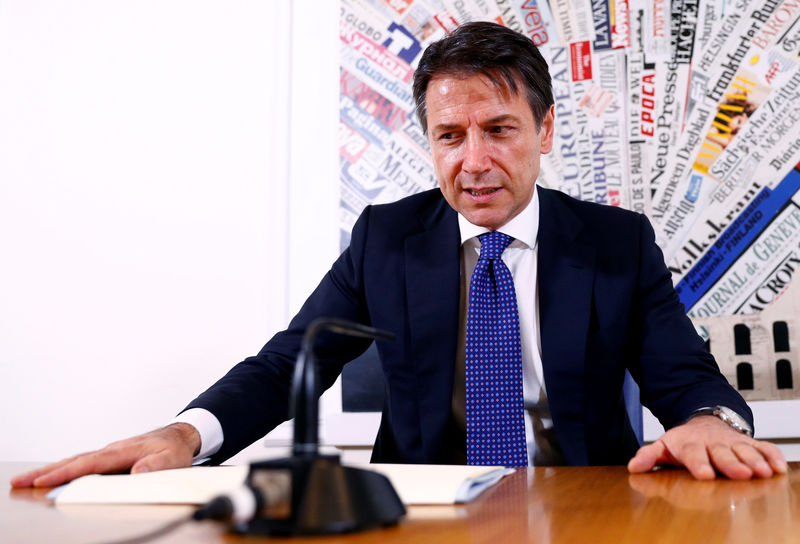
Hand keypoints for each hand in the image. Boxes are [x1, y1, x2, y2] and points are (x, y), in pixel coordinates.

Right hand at [10, 423, 200, 487]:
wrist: (181, 435)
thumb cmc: (175, 448)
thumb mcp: (173, 459)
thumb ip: (156, 466)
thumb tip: (137, 471)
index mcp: (123, 451)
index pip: (89, 464)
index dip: (65, 473)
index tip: (44, 481)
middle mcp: (112, 450)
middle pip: (74, 461)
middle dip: (46, 471)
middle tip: (20, 481)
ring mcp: (110, 452)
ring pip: (76, 461)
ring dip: (51, 470)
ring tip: (27, 480)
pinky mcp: (111, 457)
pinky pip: (83, 463)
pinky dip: (65, 468)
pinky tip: (54, 475)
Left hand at [627, 415, 787, 479]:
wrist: (704, 422)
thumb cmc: (684, 441)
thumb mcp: (664, 446)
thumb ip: (649, 456)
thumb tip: (634, 467)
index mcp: (691, 445)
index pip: (694, 454)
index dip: (699, 464)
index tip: (704, 475)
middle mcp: (713, 443)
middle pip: (723, 454)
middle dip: (731, 463)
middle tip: (740, 473)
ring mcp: (732, 442)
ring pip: (745, 451)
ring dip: (754, 461)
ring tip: (762, 472)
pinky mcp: (748, 443)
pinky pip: (763, 447)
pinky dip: (772, 456)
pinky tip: (778, 467)